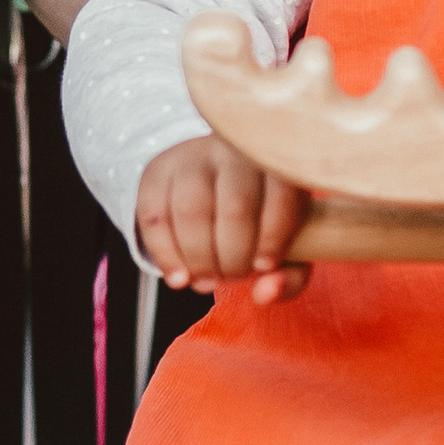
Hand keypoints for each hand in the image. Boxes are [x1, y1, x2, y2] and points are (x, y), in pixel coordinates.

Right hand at [138, 134, 312, 305]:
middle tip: (233, 277)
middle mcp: (233, 151)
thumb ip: (288, 275)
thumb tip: (265, 294)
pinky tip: (179, 277)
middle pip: (235, 208)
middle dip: (233, 258)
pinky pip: (155, 216)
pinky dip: (166, 256)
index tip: (264, 266)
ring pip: (192, 211)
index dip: (273, 240)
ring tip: (207, 280)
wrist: (209, 178)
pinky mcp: (157, 172)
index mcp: (275, 162)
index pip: (281, 196)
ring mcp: (192, 158)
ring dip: (200, 259)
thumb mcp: (285, 242)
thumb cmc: (256, 216)